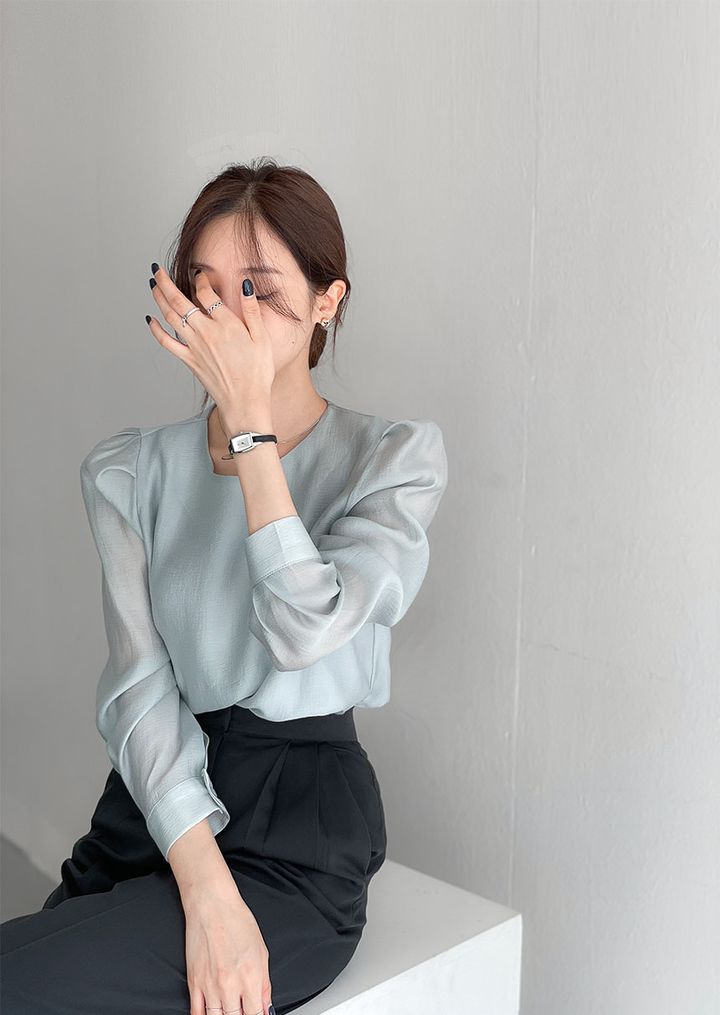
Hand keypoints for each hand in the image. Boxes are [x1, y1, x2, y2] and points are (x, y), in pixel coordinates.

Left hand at [146, 264, 275, 420]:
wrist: (245, 402)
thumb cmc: (258, 373)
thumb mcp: (262, 338)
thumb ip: (252, 310)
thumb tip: (246, 285)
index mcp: (226, 323)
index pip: (205, 292)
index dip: (200, 279)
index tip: (199, 273)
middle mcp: (205, 332)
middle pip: (179, 300)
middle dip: (165, 282)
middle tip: (157, 269)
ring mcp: (194, 346)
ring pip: (169, 316)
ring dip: (158, 298)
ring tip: (152, 284)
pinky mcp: (189, 360)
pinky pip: (166, 342)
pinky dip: (156, 329)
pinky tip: (150, 320)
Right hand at [184, 881, 273, 1014]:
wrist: (212, 906)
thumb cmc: (237, 922)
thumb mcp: (262, 952)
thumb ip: (265, 984)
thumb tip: (265, 1007)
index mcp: (251, 977)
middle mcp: (230, 986)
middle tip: (243, 1009)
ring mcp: (210, 986)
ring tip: (229, 1010)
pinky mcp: (194, 983)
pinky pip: (197, 1013)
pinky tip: (212, 1013)